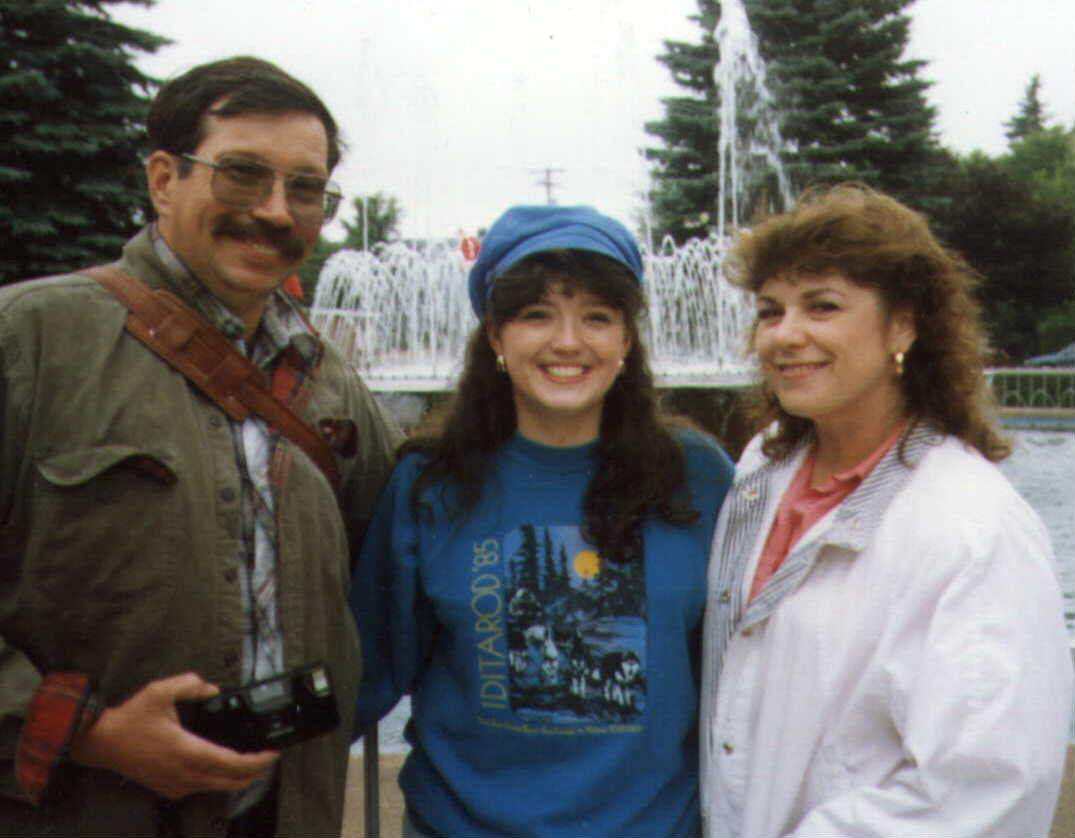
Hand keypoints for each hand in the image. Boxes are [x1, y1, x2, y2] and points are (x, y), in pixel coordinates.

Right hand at [69, 672, 278, 799]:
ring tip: (251, 760)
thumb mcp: (161, 691)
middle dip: (255, 771)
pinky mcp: (169, 789)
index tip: (273, 752)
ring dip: (238, 777)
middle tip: (268, 757)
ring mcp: (177, 785)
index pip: (234, 764)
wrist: (102, 743)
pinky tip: (222, 766)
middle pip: (233, 781)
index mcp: (189, 752)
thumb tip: (212, 689)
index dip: (259, 760)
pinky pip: (203, 788)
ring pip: (219, 787)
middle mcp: (186, 774)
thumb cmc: (131, 719)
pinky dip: (219, 780)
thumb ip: (191, 684)